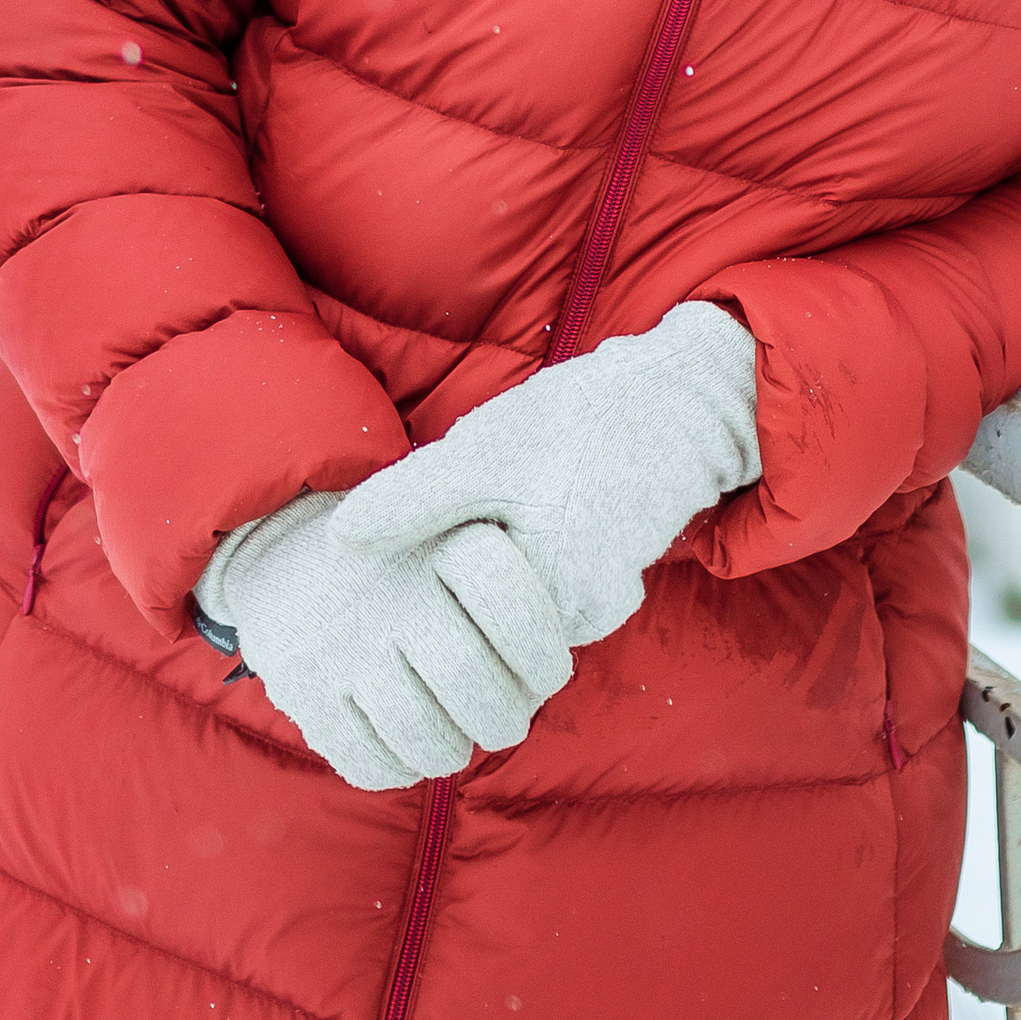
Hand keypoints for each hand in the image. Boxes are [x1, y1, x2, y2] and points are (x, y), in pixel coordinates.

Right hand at [195, 490, 573, 792]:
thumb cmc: (408, 555)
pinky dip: (398, 769)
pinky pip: (371, 761)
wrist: (281, 553)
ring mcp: (338, 640)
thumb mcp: (461, 526)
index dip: (542, 655)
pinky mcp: (301, 689)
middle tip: (505, 722)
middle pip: (469, 680)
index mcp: (437, 538)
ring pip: (423, 735)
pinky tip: (405, 748)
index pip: (511, 599)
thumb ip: (525, 566)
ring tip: (455, 741)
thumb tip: (607, 602)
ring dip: (450, 752)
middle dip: (502, 719)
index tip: (548, 674)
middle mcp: (386, 585)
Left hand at [336, 301, 760, 646]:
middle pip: (481, 613)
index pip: (452, 607)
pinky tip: (540, 502)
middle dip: (467, 561)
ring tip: (516, 495)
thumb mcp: (484, 449)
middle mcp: (581, 618)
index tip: (450, 516)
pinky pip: (541, 589)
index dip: (436, 558)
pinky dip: (527, 552)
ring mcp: (599, 609)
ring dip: (497, 555)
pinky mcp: (606, 590)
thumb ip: (411, 497)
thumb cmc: (583, 421)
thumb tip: (337, 540)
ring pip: (510, 601)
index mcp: (549, 590)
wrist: (683, 401)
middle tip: (485, 500)